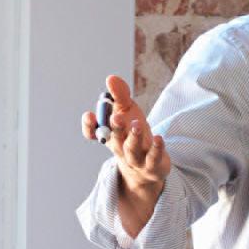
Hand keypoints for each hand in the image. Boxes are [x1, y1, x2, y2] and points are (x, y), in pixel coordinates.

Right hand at [80, 74, 170, 237]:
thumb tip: (110, 78)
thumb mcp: (129, 112)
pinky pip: (153, 157)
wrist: (147, 170)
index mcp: (111, 136)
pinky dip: (156, 148)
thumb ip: (120, 95)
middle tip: (116, 116)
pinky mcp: (153, 165)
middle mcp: (121, 148)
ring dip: (133, 137)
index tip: (89, 115)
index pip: (95, 133)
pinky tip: (158, 137)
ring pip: (132, 149)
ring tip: (136, 124)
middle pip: (115, 139)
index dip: (90, 127)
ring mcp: (137, 158)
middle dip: (115, 128)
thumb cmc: (135, 136)